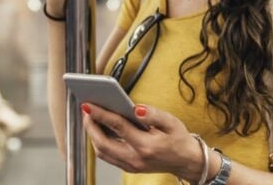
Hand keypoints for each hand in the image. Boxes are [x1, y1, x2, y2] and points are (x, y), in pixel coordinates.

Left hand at [82, 103, 206, 181]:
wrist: (186, 161)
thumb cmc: (178, 139)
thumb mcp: (171, 122)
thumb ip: (153, 114)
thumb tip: (135, 108)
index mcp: (146, 146)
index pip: (118, 127)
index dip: (101, 114)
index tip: (88, 104)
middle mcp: (136, 159)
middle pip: (103, 143)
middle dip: (90, 126)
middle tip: (86, 110)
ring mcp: (131, 165)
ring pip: (102, 152)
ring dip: (92, 134)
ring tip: (90, 117)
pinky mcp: (128, 167)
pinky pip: (107, 156)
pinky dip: (99, 141)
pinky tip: (99, 128)